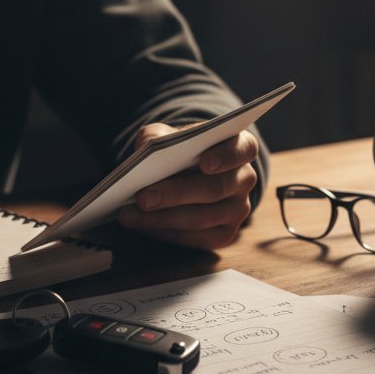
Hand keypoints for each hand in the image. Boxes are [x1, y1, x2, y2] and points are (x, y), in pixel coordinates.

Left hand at [116, 125, 258, 251]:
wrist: (184, 173)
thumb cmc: (177, 150)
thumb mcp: (166, 135)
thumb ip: (157, 138)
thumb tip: (143, 156)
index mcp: (239, 147)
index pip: (243, 149)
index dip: (226, 156)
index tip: (204, 163)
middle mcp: (244, 179)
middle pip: (216, 188)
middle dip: (176, 194)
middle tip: (143, 198)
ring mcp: (238, 209)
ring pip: (203, 217)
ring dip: (162, 218)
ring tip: (130, 215)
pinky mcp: (224, 234)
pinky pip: (196, 238)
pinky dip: (166, 232)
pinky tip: (142, 226)